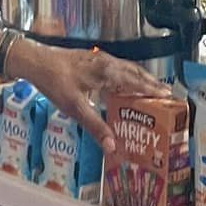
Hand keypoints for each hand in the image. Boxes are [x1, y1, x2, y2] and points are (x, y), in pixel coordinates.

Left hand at [14, 41, 173, 150]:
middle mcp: (107, 62)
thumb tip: (112, 146)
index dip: (154, 90)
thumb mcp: (75, 108)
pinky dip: (128, 75)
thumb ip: (96, 127)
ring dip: (141, 78)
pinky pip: (118, 67)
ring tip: (152, 90)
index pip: (138, 82)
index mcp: (108, 72)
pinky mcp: (92, 59)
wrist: (36, 61)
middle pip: (136, 73)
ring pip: (127, 68)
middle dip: (152, 84)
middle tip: (167, 95)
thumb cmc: (55, 81)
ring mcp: (100, 58)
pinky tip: (125, 84)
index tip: (169, 97)